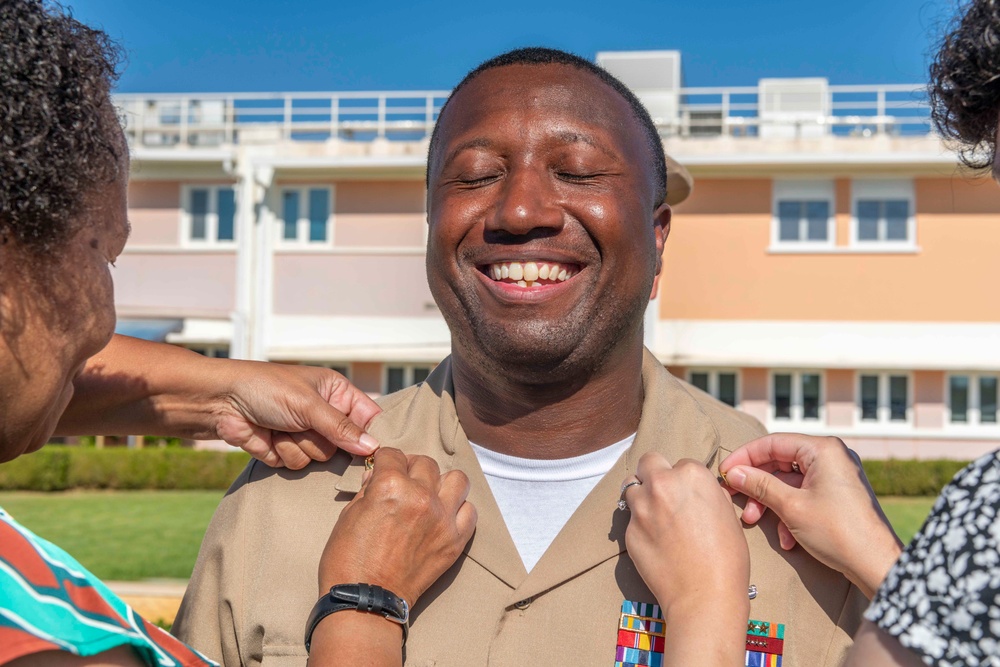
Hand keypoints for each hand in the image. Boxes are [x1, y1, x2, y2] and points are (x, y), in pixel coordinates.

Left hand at [210, 360, 381, 468]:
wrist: (220, 401)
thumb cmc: (265, 388)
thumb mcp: (308, 404)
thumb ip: (341, 428)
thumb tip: (373, 447)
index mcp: (336, 393)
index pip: (369, 418)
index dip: (370, 435)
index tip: (373, 451)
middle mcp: (324, 415)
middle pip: (344, 446)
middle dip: (321, 439)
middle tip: (303, 424)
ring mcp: (305, 435)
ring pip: (319, 459)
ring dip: (298, 446)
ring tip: (280, 426)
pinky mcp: (285, 452)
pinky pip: (297, 466)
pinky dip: (281, 453)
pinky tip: (267, 436)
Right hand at [318, 448, 476, 606]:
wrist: (365, 600)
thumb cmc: (349, 560)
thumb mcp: (349, 514)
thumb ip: (369, 489)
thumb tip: (378, 474)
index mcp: (390, 486)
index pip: (393, 455)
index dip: (385, 461)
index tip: (384, 468)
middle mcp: (421, 496)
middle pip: (425, 463)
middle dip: (411, 469)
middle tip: (404, 482)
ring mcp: (442, 518)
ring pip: (457, 480)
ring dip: (442, 483)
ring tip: (430, 494)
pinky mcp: (455, 540)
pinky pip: (470, 511)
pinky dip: (459, 510)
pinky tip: (444, 515)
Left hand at [623, 454, 748, 664]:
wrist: (704, 595)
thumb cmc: (726, 558)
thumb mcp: (728, 515)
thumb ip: (708, 495)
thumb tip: (698, 493)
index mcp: (692, 475)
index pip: (682, 463)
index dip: (685, 480)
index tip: (689, 495)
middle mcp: (662, 484)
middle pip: (648, 462)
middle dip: (655, 473)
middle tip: (664, 493)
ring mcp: (641, 507)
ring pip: (631, 487)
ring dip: (642, 495)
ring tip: (654, 514)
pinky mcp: (629, 531)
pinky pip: (630, 518)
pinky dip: (639, 524)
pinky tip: (654, 540)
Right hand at [720, 433, 901, 597]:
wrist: (876, 565)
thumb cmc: (839, 533)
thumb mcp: (791, 507)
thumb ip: (759, 485)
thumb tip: (733, 473)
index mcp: (823, 449)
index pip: (772, 443)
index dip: (744, 457)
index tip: (725, 473)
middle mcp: (831, 456)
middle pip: (780, 462)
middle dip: (757, 485)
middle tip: (737, 500)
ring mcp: (836, 475)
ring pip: (790, 481)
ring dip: (771, 502)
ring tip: (756, 521)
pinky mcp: (838, 494)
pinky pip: (804, 494)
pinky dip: (790, 512)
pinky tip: (786, 537)